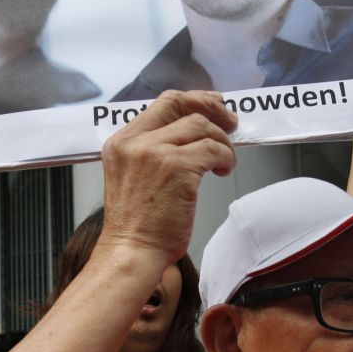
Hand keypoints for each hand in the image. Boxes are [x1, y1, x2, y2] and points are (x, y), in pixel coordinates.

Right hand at [99, 90, 236, 262]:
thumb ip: (152, 150)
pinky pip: (214, 150)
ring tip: (223, 161)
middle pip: (181, 104)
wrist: (132, 251)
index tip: (213, 105)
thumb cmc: (136, 224)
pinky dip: (226, 158)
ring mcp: (155, 152)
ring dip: (221, 141)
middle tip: (231, 122)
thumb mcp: (133, 175)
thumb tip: (191, 131)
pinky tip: (222, 171)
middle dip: (212, 108)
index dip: (194, 100)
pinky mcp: (178, 168)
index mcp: (121, 141)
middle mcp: (135, 142)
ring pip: (202, 126)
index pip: (162, 103)